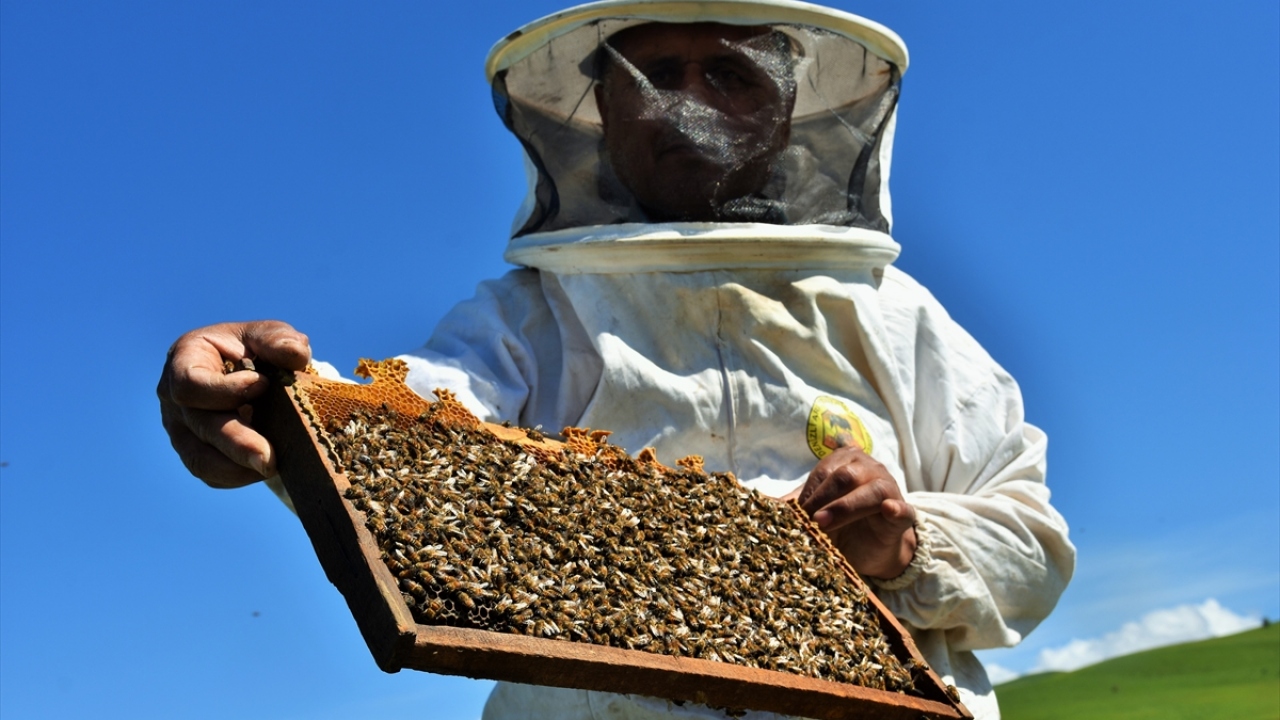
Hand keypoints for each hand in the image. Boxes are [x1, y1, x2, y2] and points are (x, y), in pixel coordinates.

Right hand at [157, 321, 310, 487]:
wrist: (255, 374)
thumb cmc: (256, 350)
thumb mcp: (266, 335)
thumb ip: (278, 339)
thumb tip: (295, 354)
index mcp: (185, 360)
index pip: (189, 384)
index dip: (223, 390)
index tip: (262, 384)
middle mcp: (175, 399)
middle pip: (199, 426)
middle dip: (236, 443)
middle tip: (269, 459)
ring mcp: (181, 431)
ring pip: (200, 459)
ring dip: (236, 468)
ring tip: (270, 468)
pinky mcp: (196, 454)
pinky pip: (211, 474)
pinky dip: (238, 476)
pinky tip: (264, 469)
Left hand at [784, 446, 916, 579]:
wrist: (871, 549)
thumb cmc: (840, 524)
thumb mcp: (815, 513)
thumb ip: (794, 506)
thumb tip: (759, 505)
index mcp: (846, 462)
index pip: (824, 470)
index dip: (808, 491)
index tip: (794, 513)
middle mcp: (869, 469)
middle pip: (845, 475)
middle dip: (822, 498)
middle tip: (806, 520)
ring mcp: (890, 489)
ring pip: (872, 490)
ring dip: (846, 507)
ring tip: (823, 523)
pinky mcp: (904, 514)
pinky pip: (903, 509)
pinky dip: (896, 509)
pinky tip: (889, 510)